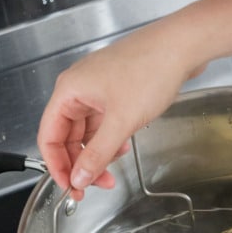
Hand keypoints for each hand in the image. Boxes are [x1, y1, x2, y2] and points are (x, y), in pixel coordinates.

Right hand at [37, 14, 204, 199]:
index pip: (48, 136)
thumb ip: (98, 153)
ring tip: (112, 171)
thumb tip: (80, 176)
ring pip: (87, 132)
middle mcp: (79, 89)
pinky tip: (123, 147)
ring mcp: (98, 90)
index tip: (70, 186)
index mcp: (69, 91)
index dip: (57, 165)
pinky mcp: (116, 91)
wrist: (182, 46)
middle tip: (95, 184)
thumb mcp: (121, 121)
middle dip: (80, 163)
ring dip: (97, 153)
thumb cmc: (151, 69)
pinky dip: (110, 139)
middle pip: (67, 136)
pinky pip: (104, 123)